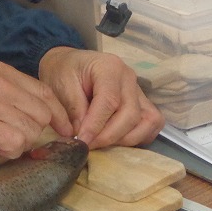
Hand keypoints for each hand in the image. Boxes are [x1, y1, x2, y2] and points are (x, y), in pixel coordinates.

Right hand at [0, 62, 72, 157]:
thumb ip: (2, 94)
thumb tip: (25, 115)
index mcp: (0, 71)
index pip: (44, 92)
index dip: (57, 114)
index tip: (62, 130)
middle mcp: (1, 83)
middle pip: (43, 113)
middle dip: (35, 132)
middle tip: (15, 140)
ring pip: (32, 129)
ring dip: (20, 143)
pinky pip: (17, 142)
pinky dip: (10, 150)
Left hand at [38, 47, 163, 147]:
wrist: (69, 64)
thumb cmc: (63, 72)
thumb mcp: (60, 84)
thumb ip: (73, 108)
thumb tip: (84, 134)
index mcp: (109, 67)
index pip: (109, 101)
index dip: (97, 125)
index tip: (82, 140)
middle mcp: (129, 78)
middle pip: (131, 114)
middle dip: (109, 136)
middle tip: (88, 145)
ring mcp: (138, 91)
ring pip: (147, 121)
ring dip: (125, 139)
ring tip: (101, 143)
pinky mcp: (142, 103)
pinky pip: (152, 124)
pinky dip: (138, 136)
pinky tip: (117, 140)